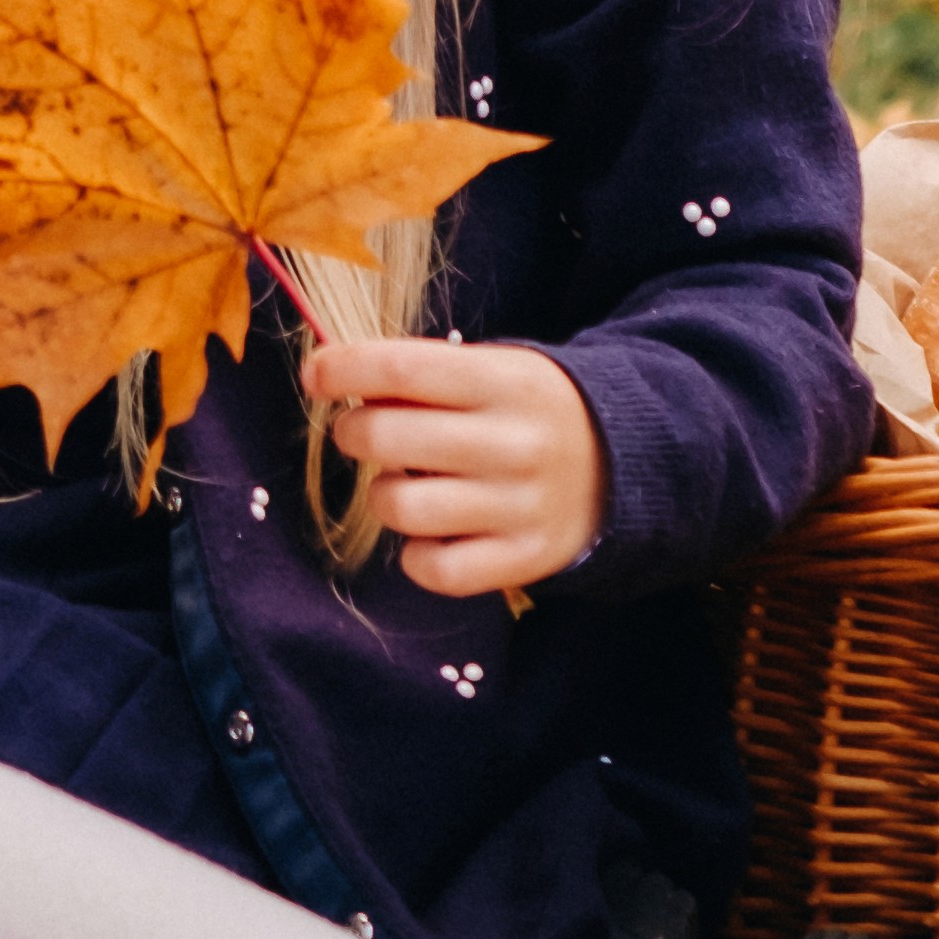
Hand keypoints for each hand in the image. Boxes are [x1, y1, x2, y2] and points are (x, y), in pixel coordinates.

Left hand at [308, 332, 604, 599]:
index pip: (402, 368)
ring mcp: (520, 506)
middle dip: (353, 431)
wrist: (623, 466)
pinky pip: (435, 570)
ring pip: (402, 507)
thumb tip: (332, 375)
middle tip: (361, 431)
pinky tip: (428, 534)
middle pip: (388, 437)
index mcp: (506, 381)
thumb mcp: (493, 369)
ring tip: (405, 483)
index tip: (316, 374)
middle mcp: (515, 443)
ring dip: (385, 494)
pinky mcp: (523, 559)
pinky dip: (416, 555)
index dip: (342, 368)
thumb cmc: (527, 410)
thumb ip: (422, 373)